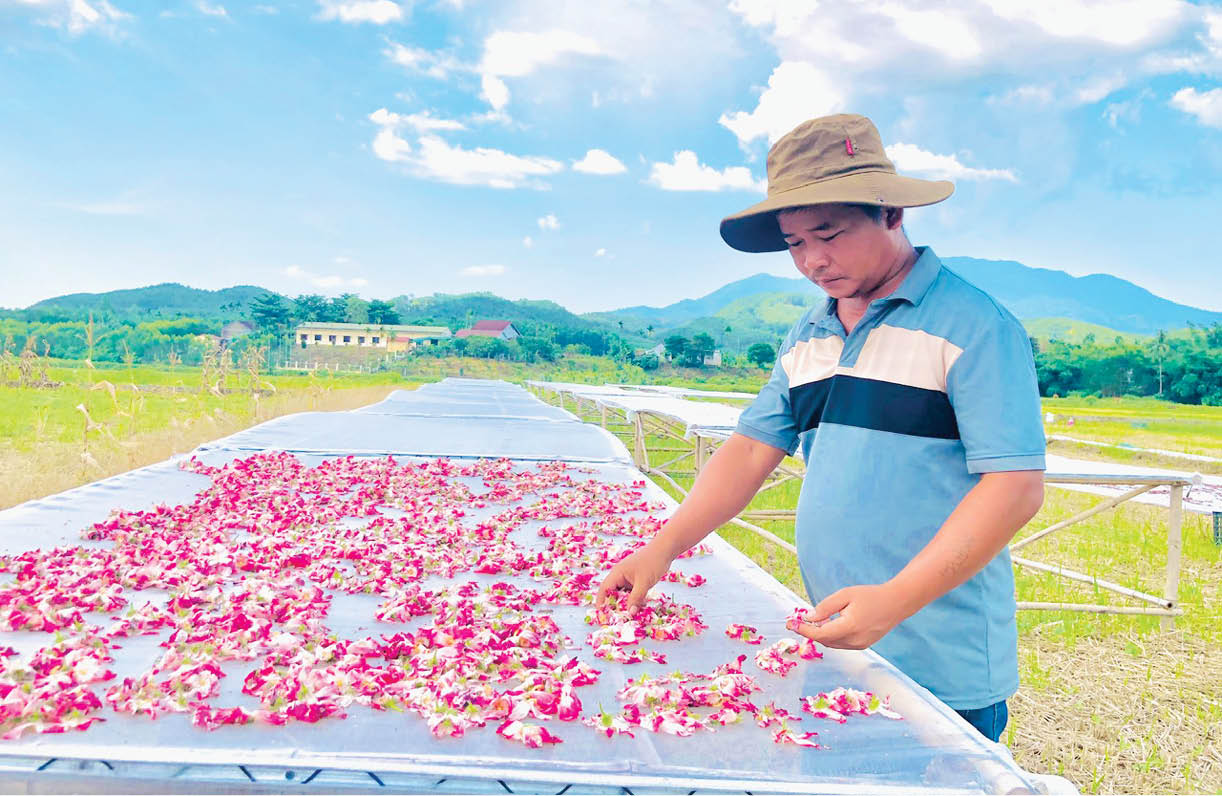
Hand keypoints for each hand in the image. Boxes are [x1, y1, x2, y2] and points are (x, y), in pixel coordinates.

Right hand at [596, 544, 671, 614]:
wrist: (665, 551)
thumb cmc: (653, 562)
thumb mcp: (644, 582)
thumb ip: (636, 598)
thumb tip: (630, 613)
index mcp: (617, 573)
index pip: (605, 589)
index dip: (602, 602)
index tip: (602, 615)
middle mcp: (620, 575)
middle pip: (612, 593)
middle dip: (614, 605)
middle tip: (618, 619)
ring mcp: (628, 577)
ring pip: (623, 594)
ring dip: (625, 604)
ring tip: (629, 616)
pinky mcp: (636, 579)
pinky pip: (631, 592)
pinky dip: (633, 600)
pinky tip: (639, 607)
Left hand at [786, 584, 905, 649]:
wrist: (896, 603)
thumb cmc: (870, 595)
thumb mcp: (845, 595)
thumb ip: (826, 607)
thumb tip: (809, 618)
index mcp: (850, 627)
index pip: (819, 634)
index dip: (803, 630)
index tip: (790, 624)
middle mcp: (854, 640)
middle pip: (824, 640)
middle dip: (810, 632)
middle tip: (798, 620)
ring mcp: (859, 645)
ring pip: (832, 643)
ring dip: (820, 634)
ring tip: (813, 621)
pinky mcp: (862, 645)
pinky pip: (841, 643)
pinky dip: (831, 636)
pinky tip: (828, 625)